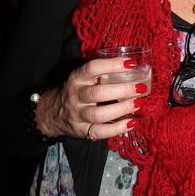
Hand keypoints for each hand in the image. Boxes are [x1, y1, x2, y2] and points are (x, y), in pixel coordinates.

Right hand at [34, 57, 148, 140]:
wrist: (53, 112)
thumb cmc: (77, 90)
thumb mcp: (83, 77)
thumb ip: (102, 72)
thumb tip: (134, 67)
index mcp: (77, 78)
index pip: (92, 68)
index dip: (112, 65)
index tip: (131, 63)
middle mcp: (76, 96)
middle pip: (98, 94)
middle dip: (122, 91)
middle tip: (141, 87)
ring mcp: (78, 115)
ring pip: (99, 114)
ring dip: (122, 109)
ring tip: (139, 103)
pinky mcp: (82, 131)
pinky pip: (101, 132)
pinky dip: (118, 129)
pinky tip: (132, 122)